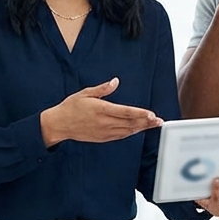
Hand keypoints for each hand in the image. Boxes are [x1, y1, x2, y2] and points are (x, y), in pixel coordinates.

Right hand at [41, 78, 163, 146]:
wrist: (59, 125)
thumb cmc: (71, 107)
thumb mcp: (85, 93)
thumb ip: (103, 88)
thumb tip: (115, 81)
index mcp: (101, 110)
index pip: (125, 112)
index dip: (140, 114)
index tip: (152, 114)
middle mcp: (104, 122)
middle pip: (130, 123)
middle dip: (146, 122)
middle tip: (159, 121)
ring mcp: (104, 132)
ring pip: (127, 131)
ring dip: (141, 128)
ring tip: (153, 125)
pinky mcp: (102, 138)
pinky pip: (120, 136)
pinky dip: (131, 133)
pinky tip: (138, 130)